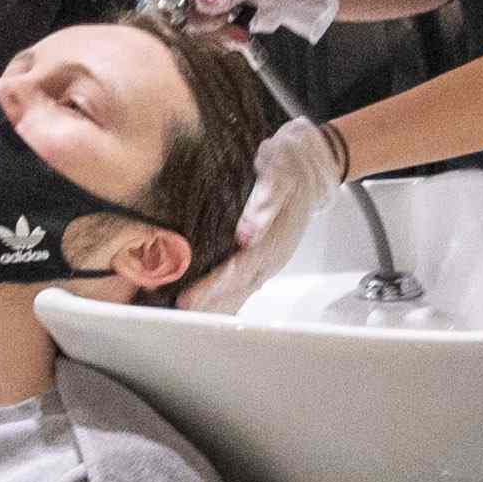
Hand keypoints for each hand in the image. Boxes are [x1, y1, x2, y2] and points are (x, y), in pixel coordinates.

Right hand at [143, 0, 340, 40]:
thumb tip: (202, 0)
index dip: (171, 2)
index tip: (196, 11)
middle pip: (169, 10)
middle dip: (198, 23)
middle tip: (225, 20)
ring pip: (185, 27)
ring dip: (212, 35)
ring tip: (238, 29)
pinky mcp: (206, 17)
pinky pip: (200, 36)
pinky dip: (219, 40)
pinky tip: (238, 33)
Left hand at [182, 119, 343, 312]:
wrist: (309, 164)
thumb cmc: (290, 164)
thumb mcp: (280, 173)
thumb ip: (265, 202)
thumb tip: (246, 235)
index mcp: (275, 242)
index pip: (238, 271)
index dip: (212, 287)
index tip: (187, 299)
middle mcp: (272, 258)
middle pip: (236, 290)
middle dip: (205, 305)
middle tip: (173, 315)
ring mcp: (268, 262)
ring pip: (238, 293)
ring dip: (212, 306)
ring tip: (181, 316)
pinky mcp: (262, 259)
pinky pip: (240, 285)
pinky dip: (221, 297)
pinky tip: (202, 305)